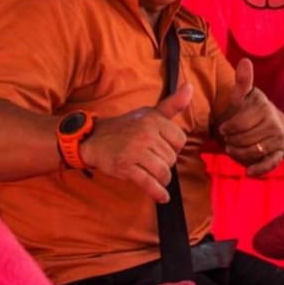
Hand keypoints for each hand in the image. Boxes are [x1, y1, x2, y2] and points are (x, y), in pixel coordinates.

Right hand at [81, 82, 192, 202]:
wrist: (94, 139)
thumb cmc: (126, 127)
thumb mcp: (150, 113)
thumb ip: (172, 104)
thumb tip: (190, 87)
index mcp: (153, 119)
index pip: (180, 140)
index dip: (173, 147)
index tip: (161, 147)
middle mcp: (145, 133)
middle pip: (172, 158)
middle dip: (164, 163)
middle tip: (150, 159)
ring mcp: (135, 151)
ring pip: (163, 172)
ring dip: (161, 178)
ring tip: (153, 175)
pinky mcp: (126, 167)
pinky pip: (149, 184)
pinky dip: (157, 193)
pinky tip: (162, 197)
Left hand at [216, 58, 283, 176]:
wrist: (259, 124)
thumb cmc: (246, 109)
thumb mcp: (241, 96)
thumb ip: (242, 81)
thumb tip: (244, 61)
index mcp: (266, 108)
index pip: (243, 123)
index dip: (229, 127)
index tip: (222, 129)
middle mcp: (277, 123)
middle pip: (248, 139)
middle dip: (233, 141)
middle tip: (227, 140)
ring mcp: (281, 139)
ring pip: (255, 151)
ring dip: (239, 153)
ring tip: (232, 149)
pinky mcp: (280, 154)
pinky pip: (270, 164)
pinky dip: (259, 169)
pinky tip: (248, 173)